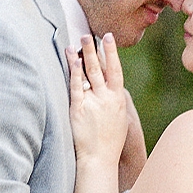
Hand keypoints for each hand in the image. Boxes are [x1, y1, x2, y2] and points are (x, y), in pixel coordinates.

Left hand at [67, 33, 133, 163]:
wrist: (100, 158)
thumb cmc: (110, 141)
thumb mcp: (120, 119)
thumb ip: (115, 101)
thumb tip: (114, 88)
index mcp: (118, 99)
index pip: (116, 70)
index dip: (112, 53)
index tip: (108, 38)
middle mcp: (107, 98)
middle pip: (101, 68)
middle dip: (94, 49)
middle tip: (89, 34)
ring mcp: (93, 103)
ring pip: (89, 74)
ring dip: (83, 55)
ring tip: (78, 41)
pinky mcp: (78, 109)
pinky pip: (76, 87)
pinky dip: (74, 72)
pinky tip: (72, 60)